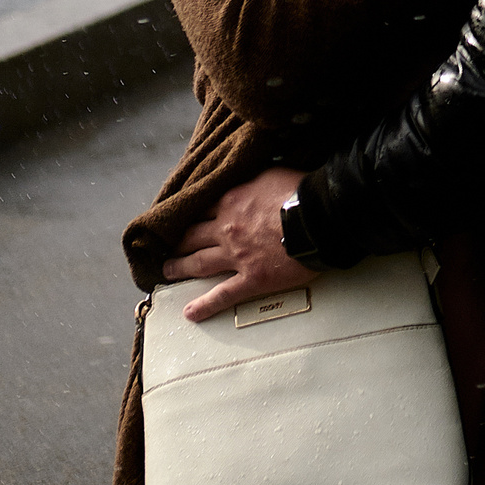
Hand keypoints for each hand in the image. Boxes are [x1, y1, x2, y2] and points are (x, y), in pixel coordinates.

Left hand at [164, 166, 319, 322]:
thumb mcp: (270, 172)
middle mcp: (227, 229)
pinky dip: (205, 305)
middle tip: (167, 246)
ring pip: (199, 263)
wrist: (317, 218)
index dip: (189, 214)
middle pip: (192, 236)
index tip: (180, 218)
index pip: (201, 209)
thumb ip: (252, 178)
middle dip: (177, 242)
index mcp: (231, 202)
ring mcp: (236, 256)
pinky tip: (191, 312)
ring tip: (168, 271)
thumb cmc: (300, 192)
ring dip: (180, 267)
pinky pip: (223, 295)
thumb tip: (247, 176)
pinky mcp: (251, 279)